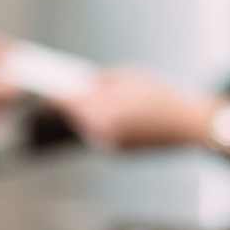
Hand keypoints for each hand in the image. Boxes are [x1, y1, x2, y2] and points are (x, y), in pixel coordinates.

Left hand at [57, 69, 212, 150]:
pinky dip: (104, 122)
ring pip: (88, 124)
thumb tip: (80, 83)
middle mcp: (98, 133)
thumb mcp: (127, 77)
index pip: (65, 101)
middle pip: (75, 113)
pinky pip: (102, 133)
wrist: (187, 125)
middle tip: (64, 86)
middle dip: (73, 100)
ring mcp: (107, 145)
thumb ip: (100, 80)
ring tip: (94, 97)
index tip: (42, 83)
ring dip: (89, 112)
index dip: (53, 91)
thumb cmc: (160, 96)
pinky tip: (114, 112)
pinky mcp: (117, 152)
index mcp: (98, 111)